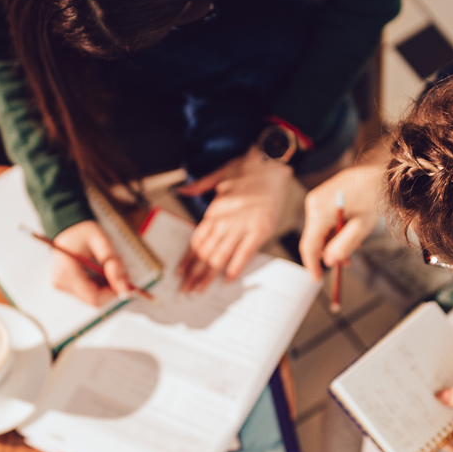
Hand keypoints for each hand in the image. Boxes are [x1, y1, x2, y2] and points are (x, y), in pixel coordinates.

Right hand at [51, 220, 132, 306]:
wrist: (66, 227)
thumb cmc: (81, 231)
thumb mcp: (100, 240)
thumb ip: (112, 261)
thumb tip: (124, 285)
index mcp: (66, 272)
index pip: (94, 297)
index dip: (114, 295)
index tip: (130, 287)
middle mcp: (62, 283)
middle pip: (95, 299)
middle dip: (114, 291)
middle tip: (127, 276)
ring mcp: (64, 286)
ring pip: (94, 297)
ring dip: (109, 288)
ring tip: (116, 269)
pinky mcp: (68, 286)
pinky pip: (89, 292)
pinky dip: (102, 286)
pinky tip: (106, 272)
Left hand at [176, 146, 293, 291]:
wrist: (272, 161)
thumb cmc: (248, 167)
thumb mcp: (219, 173)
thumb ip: (199, 185)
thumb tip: (182, 190)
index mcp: (215, 209)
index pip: (197, 240)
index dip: (188, 258)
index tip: (180, 273)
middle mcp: (226, 220)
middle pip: (205, 252)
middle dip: (194, 273)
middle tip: (185, 290)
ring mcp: (243, 226)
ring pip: (221, 256)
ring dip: (209, 275)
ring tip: (200, 289)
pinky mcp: (260, 229)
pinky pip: (245, 253)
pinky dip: (235, 267)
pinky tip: (227, 279)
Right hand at [299, 164, 384, 281]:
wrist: (379, 173)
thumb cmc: (373, 196)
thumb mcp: (361, 226)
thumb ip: (343, 246)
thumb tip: (329, 261)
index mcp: (319, 211)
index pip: (309, 246)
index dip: (312, 265)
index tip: (316, 279)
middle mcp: (313, 203)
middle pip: (314, 238)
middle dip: (328, 253)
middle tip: (345, 263)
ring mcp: (316, 199)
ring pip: (320, 230)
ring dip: (333, 242)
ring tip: (354, 246)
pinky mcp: (322, 197)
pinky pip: (323, 220)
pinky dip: (334, 230)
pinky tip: (349, 231)